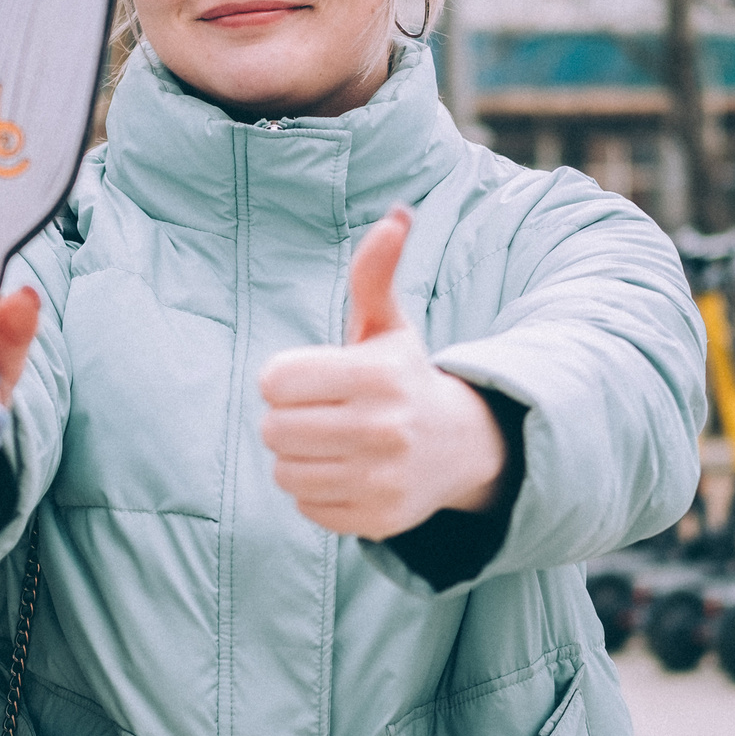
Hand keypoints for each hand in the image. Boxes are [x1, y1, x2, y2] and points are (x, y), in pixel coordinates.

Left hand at [259, 207, 511, 538]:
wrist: (461, 448)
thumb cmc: (402, 377)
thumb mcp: (388, 325)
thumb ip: (375, 274)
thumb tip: (397, 216)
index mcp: (378, 375)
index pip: (274, 381)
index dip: (284, 378)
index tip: (313, 378)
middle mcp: (384, 429)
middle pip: (273, 429)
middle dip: (287, 419)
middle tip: (320, 413)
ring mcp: (382, 479)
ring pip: (285, 473)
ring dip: (298, 458)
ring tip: (331, 444)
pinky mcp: (378, 519)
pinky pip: (306, 507)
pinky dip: (317, 493)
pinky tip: (347, 473)